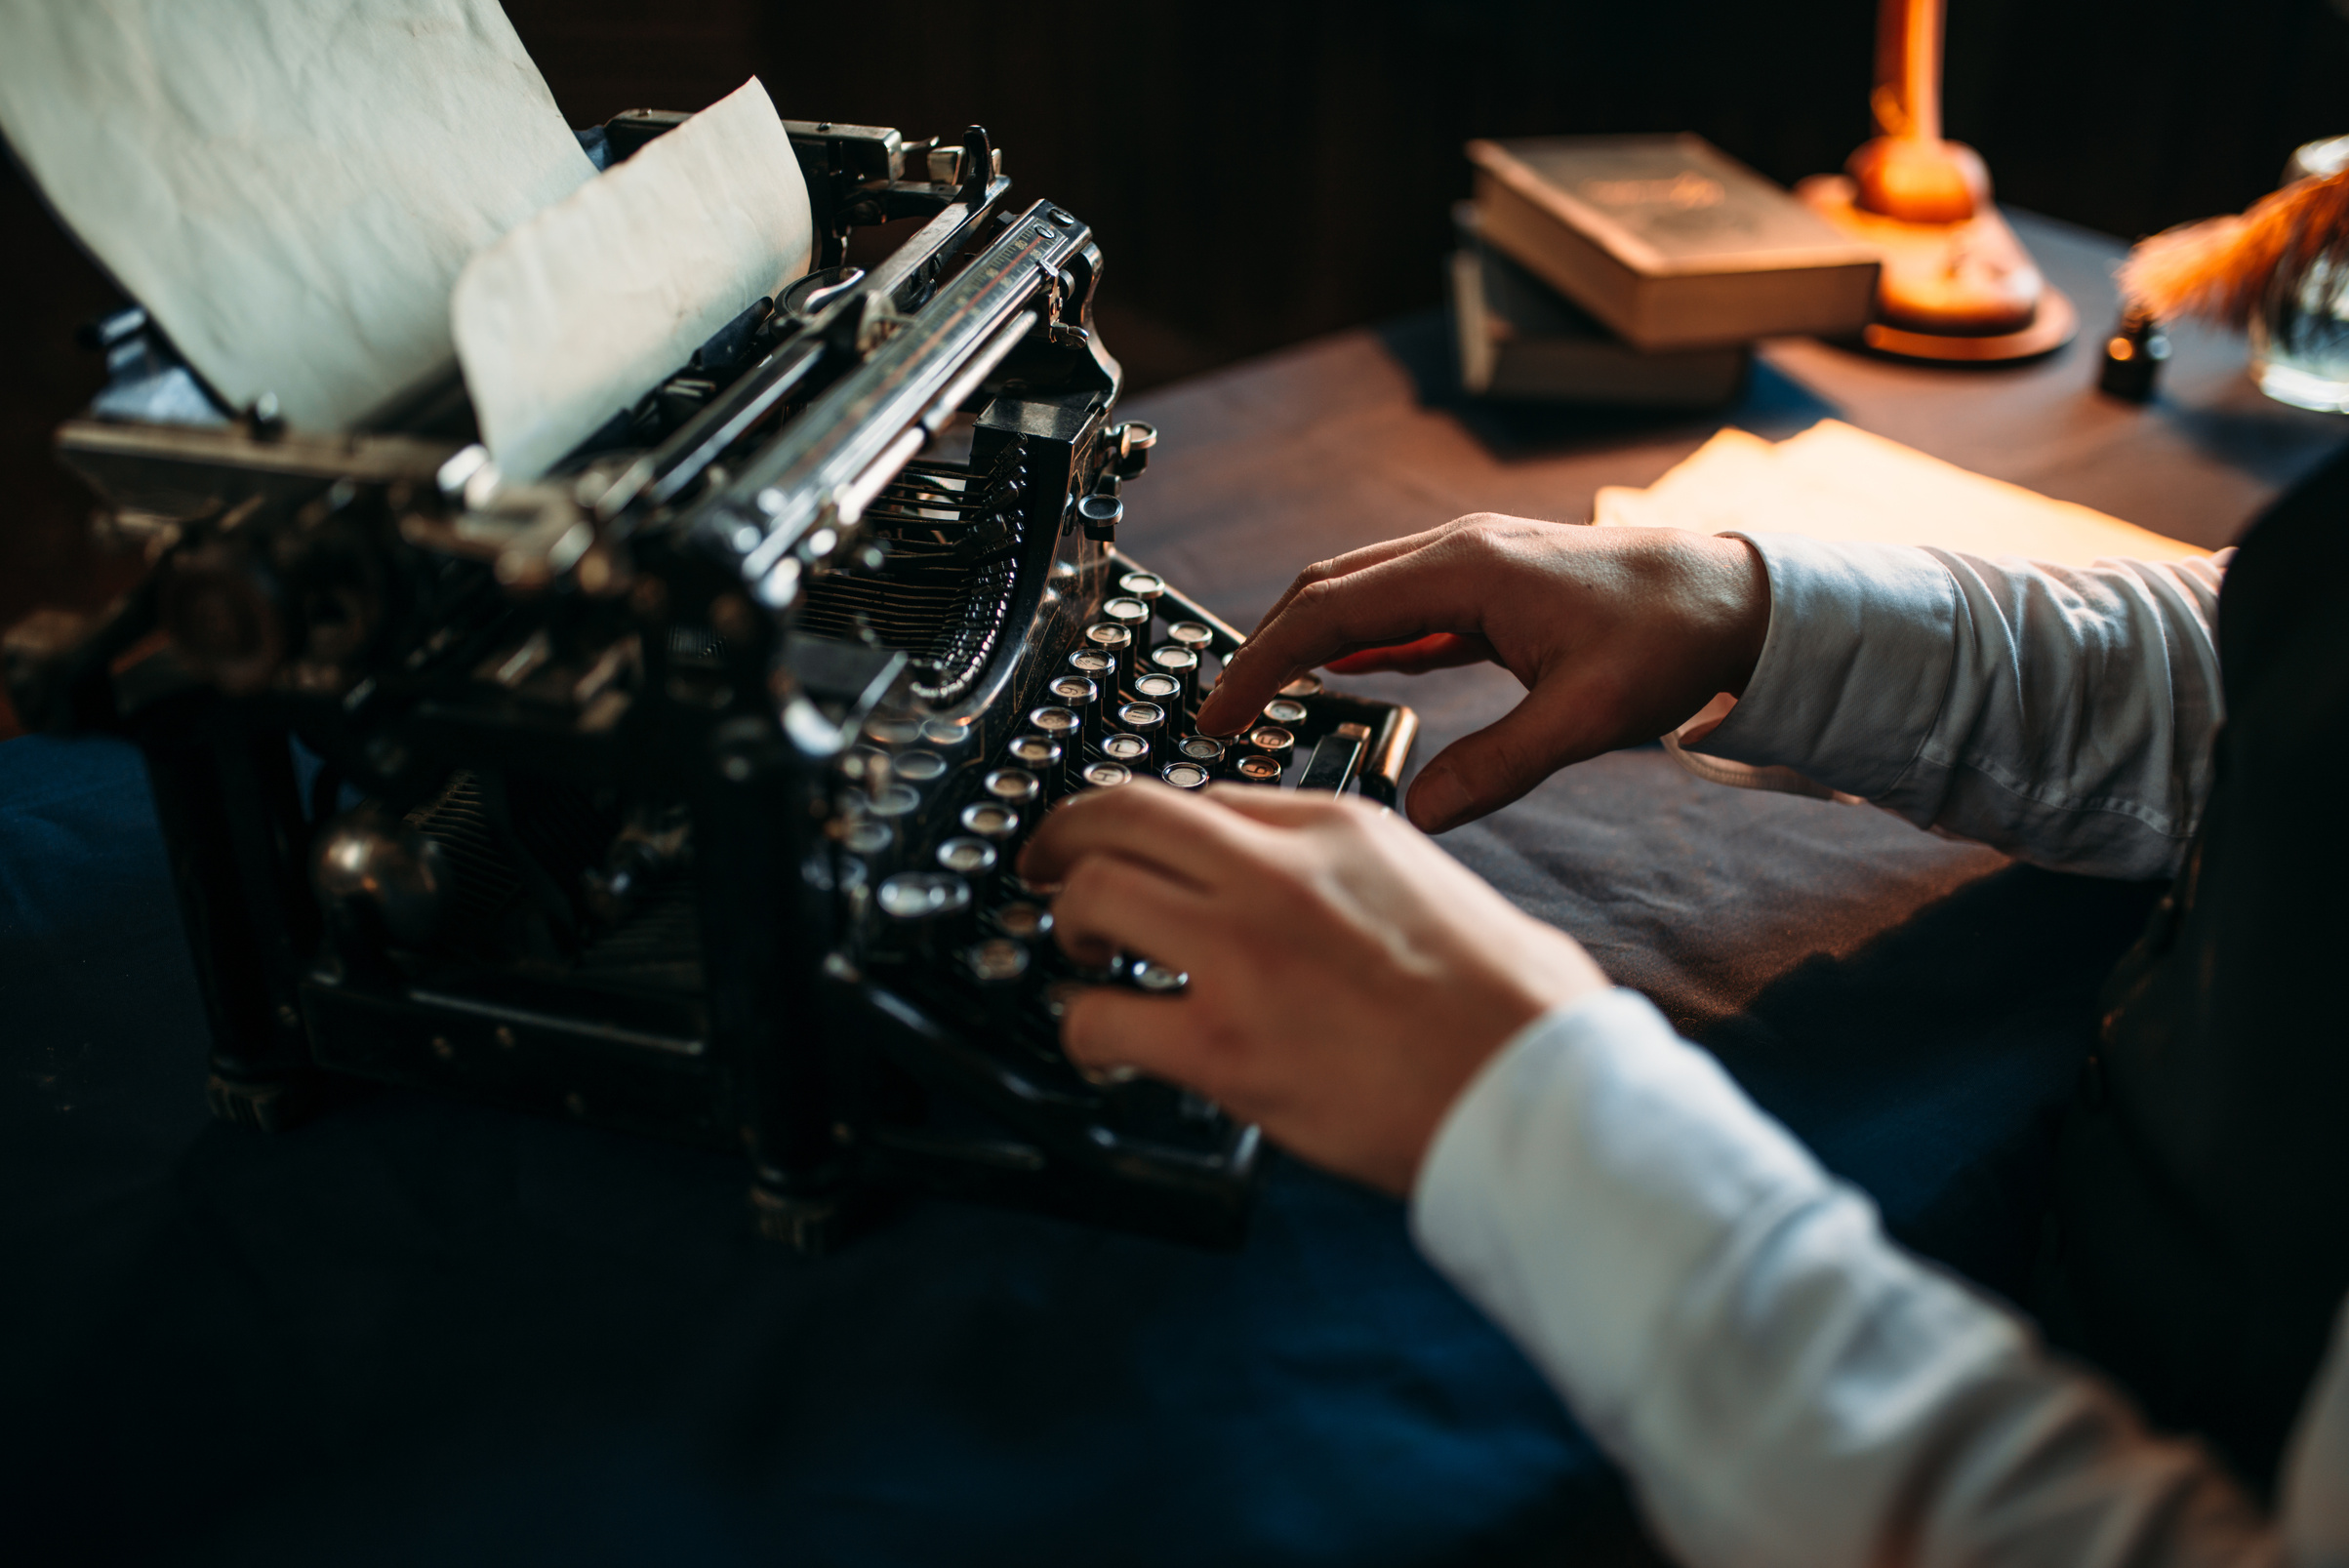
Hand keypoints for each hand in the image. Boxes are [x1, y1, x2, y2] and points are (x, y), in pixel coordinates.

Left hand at [1018, 781, 1607, 1195]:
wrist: (1537, 1090)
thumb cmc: (1515, 1006)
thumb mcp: (1432, 886)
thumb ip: (1354, 871)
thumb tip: (1308, 894)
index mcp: (1335, 825)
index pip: (1202, 795)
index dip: (1148, 825)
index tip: (1130, 849)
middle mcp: (1277, 871)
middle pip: (1119, 814)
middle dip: (1063, 837)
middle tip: (1046, 868)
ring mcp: (1242, 953)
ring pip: (1093, 894)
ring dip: (1066, 924)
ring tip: (1078, 955)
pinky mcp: (1222, 1045)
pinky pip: (1101, 1017)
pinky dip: (1082, 1030)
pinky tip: (1099, 1043)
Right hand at [1193, 517, 1770, 833]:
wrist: (1742, 599)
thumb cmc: (1676, 638)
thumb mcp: (1590, 716)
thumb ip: (1501, 766)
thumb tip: (1423, 814)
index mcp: (1466, 571)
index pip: (1328, 612)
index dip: (1262, 663)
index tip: (1219, 712)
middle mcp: (1458, 553)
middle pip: (1325, 590)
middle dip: (1263, 648)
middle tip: (1222, 714)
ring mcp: (1473, 563)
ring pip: (1359, 593)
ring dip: (1306, 640)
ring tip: (1267, 700)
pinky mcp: (1491, 586)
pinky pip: (1401, 607)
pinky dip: (1358, 640)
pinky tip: (1345, 676)